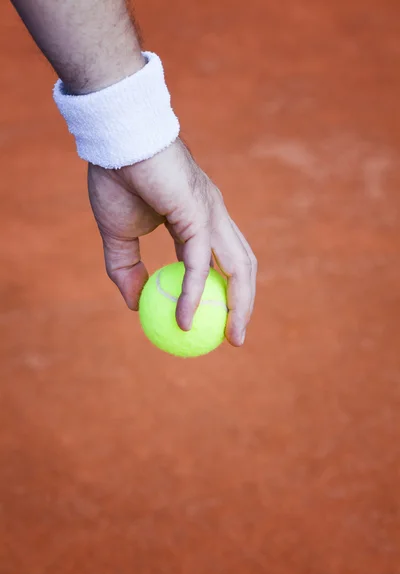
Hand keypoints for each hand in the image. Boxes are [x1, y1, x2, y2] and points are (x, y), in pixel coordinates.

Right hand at [88, 138, 256, 345]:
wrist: (114, 141)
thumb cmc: (117, 180)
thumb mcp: (118, 236)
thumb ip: (127, 270)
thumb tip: (135, 305)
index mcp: (200, 218)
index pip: (223, 261)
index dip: (225, 291)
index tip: (218, 321)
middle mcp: (214, 217)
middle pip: (243, 266)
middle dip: (245, 303)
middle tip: (236, 337)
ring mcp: (210, 213)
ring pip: (237, 266)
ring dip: (239, 304)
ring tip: (232, 336)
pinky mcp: (197, 212)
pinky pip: (199, 262)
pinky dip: (195, 292)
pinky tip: (186, 318)